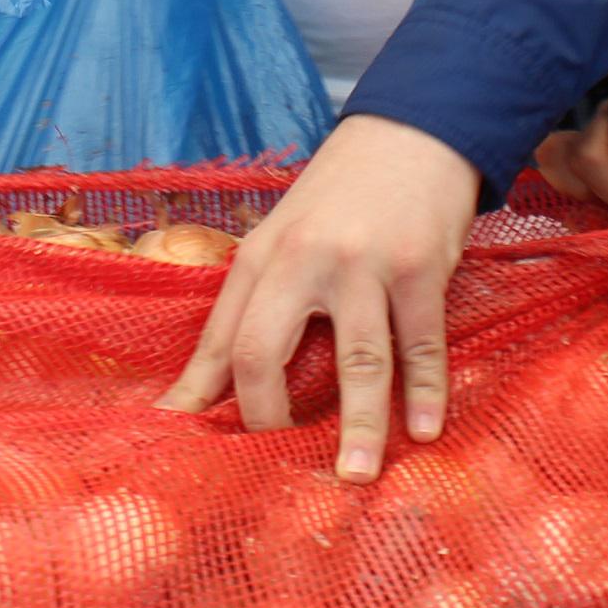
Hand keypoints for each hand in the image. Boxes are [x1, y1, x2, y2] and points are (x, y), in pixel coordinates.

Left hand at [158, 115, 480, 481]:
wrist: (412, 131)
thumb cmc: (341, 193)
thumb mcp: (283, 236)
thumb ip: (255, 302)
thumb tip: (212, 383)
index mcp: (261, 256)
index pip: (220, 339)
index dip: (200, 396)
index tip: (183, 444)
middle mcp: (304, 260)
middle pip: (267, 352)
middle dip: (267, 419)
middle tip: (277, 465)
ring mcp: (365, 265)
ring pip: (358, 360)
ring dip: (358, 426)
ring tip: (356, 476)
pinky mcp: (421, 268)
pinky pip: (421, 343)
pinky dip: (424, 392)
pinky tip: (423, 430)